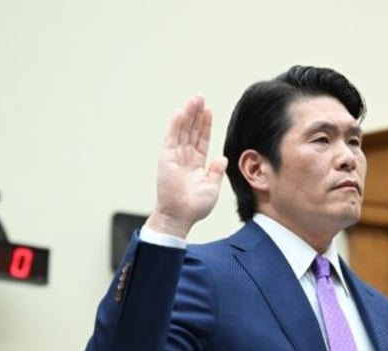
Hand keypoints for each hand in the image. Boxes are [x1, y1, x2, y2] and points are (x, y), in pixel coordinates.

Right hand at [147, 95, 227, 237]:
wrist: (180, 216)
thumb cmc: (195, 207)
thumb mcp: (212, 187)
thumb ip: (216, 171)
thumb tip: (222, 158)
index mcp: (197, 164)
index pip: (202, 139)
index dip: (205, 125)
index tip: (209, 110)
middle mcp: (185, 158)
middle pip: (191, 131)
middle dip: (196, 114)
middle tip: (199, 97)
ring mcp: (175, 157)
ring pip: (182, 131)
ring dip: (187, 115)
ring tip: (193, 99)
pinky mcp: (166, 159)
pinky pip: (171, 139)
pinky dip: (175, 126)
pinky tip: (180, 113)